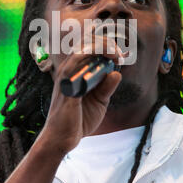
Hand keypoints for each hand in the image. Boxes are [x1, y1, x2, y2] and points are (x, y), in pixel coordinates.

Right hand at [39, 35, 123, 153]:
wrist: (62, 139)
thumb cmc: (78, 119)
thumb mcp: (99, 101)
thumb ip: (106, 87)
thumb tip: (116, 73)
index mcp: (73, 73)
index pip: (86, 48)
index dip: (103, 45)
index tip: (118, 54)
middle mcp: (68, 71)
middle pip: (84, 45)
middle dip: (105, 44)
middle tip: (119, 54)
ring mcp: (66, 77)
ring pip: (82, 50)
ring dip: (102, 48)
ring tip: (116, 54)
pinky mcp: (67, 85)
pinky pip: (78, 64)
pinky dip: (93, 58)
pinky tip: (108, 62)